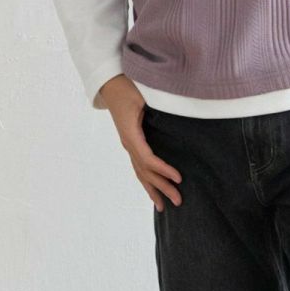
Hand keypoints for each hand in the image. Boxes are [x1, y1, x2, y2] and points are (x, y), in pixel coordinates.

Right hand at [99, 74, 182, 211]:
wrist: (111, 83)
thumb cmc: (129, 86)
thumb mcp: (143, 95)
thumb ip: (159, 105)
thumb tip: (179, 111)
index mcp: (131, 133)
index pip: (147, 158)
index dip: (163, 170)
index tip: (179, 178)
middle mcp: (128, 143)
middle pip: (145, 171)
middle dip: (162, 187)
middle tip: (179, 201)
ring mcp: (128, 144)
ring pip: (140, 173)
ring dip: (153, 190)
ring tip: (164, 207)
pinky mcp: (131, 143)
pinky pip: (138, 166)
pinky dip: (147, 180)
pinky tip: (153, 191)